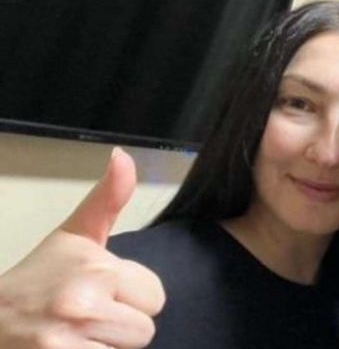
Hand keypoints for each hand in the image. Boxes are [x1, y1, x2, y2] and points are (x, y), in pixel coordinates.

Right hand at [0, 148, 165, 347]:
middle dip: (120, 327)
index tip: (100, 293)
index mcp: (94, 268)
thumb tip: (124, 155)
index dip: (131, 298)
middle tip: (85, 317)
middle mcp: (82, 303)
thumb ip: (107, 199)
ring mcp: (67, 342)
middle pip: (144, 330)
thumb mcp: (72, 237)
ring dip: (106, 347)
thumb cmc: (36, 280)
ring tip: (77, 335)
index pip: (156, 297)